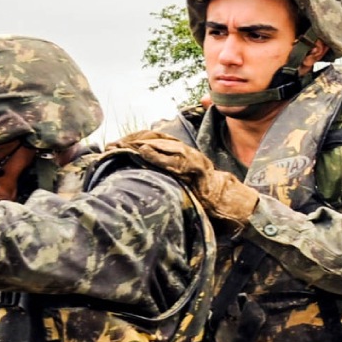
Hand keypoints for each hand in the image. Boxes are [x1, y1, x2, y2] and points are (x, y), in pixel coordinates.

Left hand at [107, 129, 259, 225]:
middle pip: (156, 138)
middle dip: (133, 139)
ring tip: (124, 145)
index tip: (113, 144)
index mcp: (180, 154)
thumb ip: (163, 174)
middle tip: (112, 144)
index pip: (154, 140)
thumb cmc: (202, 195)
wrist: (228, 202)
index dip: (134, 139)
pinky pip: (176, 161)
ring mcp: (193, 160)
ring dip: (142, 144)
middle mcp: (186, 153)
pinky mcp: (198, 172)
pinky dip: (159, 155)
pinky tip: (143, 153)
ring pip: (165, 145)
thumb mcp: (177, 182)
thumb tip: (139, 173)